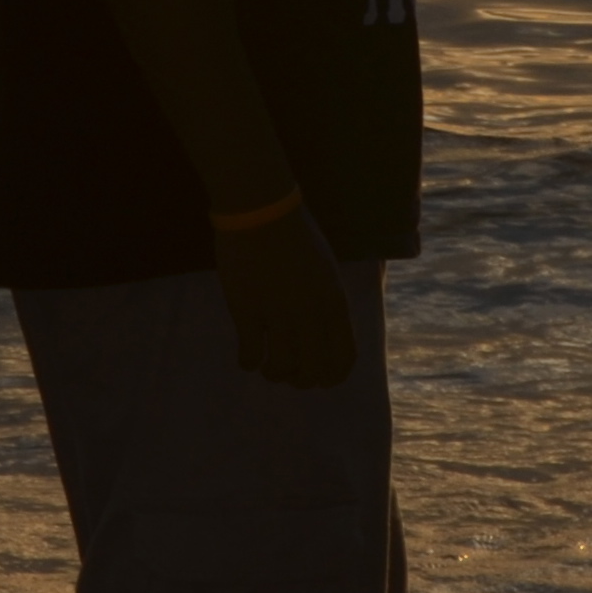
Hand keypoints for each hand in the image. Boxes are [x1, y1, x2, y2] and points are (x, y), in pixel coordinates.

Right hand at [214, 207, 355, 388]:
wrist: (262, 212)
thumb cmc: (296, 238)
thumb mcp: (326, 272)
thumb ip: (327, 305)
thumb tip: (323, 338)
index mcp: (335, 302)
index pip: (344, 357)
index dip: (332, 377)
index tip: (318, 378)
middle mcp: (312, 312)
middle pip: (313, 371)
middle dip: (301, 380)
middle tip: (288, 371)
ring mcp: (279, 312)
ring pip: (281, 368)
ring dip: (273, 373)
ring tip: (266, 364)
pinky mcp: (247, 309)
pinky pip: (250, 354)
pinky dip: (248, 362)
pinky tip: (247, 355)